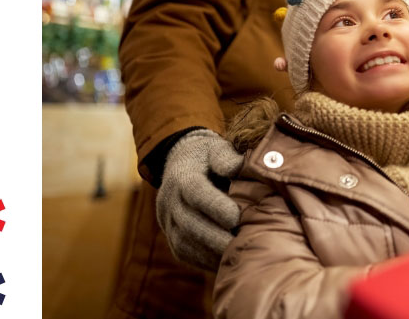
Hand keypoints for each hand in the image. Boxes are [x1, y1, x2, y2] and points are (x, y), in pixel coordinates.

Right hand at [156, 129, 244, 270]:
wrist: (180, 164)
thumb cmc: (207, 156)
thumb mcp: (215, 147)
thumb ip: (226, 156)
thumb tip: (238, 166)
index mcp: (182, 175)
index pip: (195, 192)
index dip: (214, 206)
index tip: (236, 217)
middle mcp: (170, 200)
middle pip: (188, 223)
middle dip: (215, 237)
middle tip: (241, 244)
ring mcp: (167, 222)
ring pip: (184, 243)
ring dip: (211, 252)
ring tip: (238, 256)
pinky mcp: (172, 238)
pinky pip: (185, 254)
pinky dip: (206, 261)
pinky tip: (227, 262)